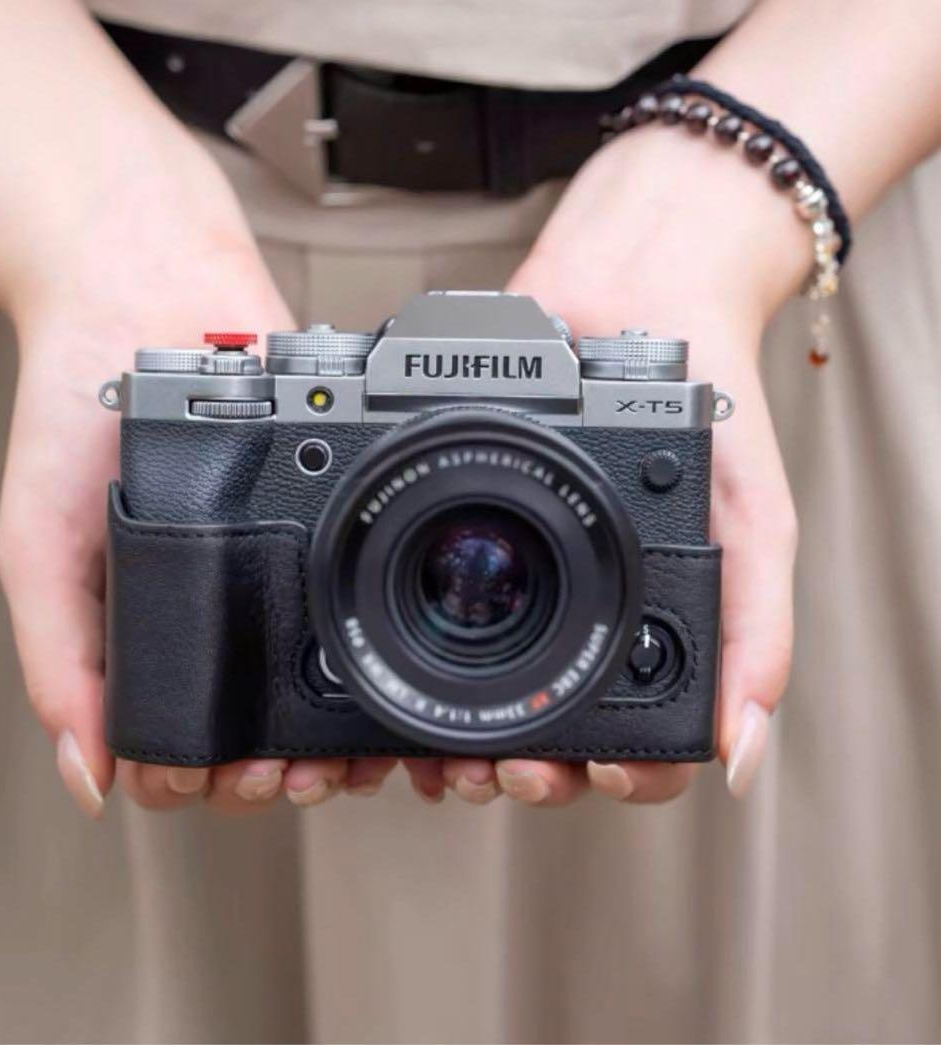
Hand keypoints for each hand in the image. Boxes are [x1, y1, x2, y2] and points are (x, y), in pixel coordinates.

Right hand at [0, 156, 395, 817]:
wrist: (147, 298)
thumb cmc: (74, 420)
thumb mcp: (41, 547)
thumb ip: (61, 660)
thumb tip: (86, 779)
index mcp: (141, 629)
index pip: (174, 743)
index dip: (204, 782)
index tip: (233, 783)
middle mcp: (212, 612)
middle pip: (255, 731)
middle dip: (278, 774)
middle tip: (293, 775)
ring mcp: (270, 577)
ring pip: (314, 688)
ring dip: (333, 737)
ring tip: (346, 754)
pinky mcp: (320, 530)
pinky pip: (353, 608)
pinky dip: (370, 657)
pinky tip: (383, 678)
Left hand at [412, 129, 798, 806]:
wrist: (635, 292)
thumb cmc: (710, 406)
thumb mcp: (751, 521)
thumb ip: (754, 630)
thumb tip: (743, 751)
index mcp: (648, 624)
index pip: (636, 740)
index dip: (608, 777)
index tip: (580, 775)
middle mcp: (576, 611)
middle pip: (546, 731)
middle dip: (519, 769)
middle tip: (498, 772)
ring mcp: (513, 582)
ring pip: (475, 692)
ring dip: (453, 739)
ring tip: (437, 753)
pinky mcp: (449, 534)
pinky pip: (416, 611)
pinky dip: (402, 658)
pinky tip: (386, 680)